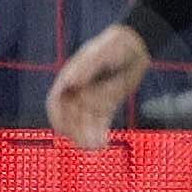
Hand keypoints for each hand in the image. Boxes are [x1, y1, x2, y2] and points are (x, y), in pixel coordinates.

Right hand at [43, 22, 150, 150]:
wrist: (135, 46)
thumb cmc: (115, 45)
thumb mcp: (101, 53)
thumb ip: (86, 66)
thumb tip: (71, 82)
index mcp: (69, 78)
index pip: (56, 102)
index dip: (57, 117)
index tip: (63, 130)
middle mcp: (77, 91)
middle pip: (71, 117)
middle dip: (77, 132)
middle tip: (87, 143)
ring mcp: (91, 99)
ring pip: (84, 124)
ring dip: (88, 136)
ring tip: (97, 146)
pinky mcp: (105, 105)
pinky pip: (99, 123)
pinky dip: (99, 134)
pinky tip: (104, 143)